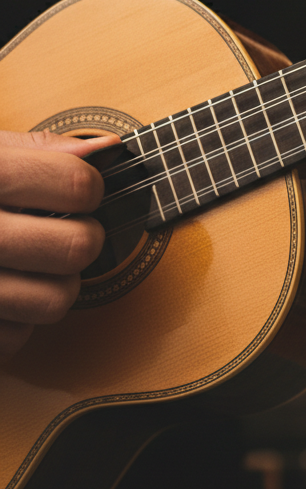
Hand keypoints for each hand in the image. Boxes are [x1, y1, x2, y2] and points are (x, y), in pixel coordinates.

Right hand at [0, 131, 117, 359]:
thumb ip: (33, 151)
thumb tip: (106, 150)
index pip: (77, 183)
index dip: (89, 187)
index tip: (78, 191)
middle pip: (77, 246)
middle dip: (82, 240)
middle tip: (63, 232)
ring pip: (56, 299)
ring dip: (55, 286)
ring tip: (31, 268)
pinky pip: (17, 339)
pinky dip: (15, 324)